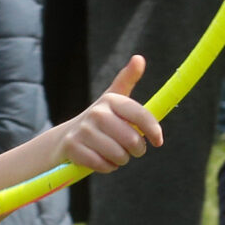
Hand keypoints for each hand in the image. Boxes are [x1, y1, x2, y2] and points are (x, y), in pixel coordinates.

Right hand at [56, 57, 162, 172]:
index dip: (153, 130)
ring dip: (121, 159)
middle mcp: (97, 113)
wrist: (66, 138)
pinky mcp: (73, 147)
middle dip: (136, 150)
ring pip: (118, 155)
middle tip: (132, 149)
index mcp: (111, 100)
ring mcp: (83, 130)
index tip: (158, 141)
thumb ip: (128, 79)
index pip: (140, 115)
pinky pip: (103, 164)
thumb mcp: (113, 99)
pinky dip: (107, 167)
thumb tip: (139, 58)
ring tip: (115, 154)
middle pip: (131, 140)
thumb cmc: (100, 120)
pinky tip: (102, 160)